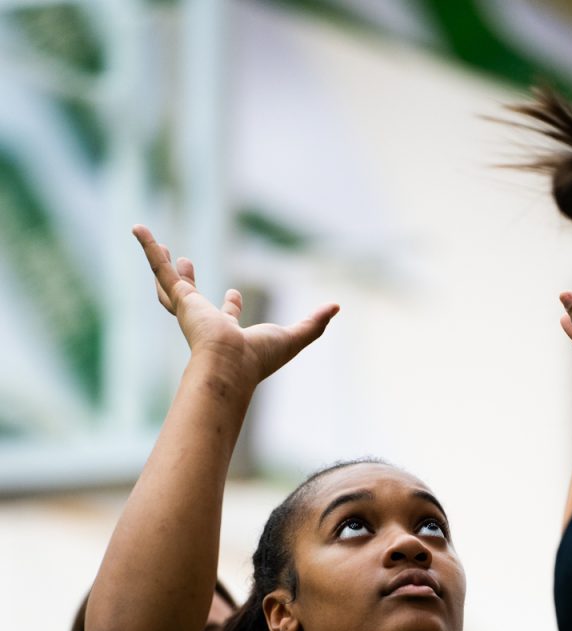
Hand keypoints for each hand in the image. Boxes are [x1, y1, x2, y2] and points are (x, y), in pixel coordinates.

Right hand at [133, 225, 338, 389]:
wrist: (230, 364)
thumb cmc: (259, 359)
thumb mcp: (295, 337)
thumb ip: (314, 323)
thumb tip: (336, 308)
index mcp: (228, 333)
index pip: (228, 316)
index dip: (231, 305)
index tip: (235, 295)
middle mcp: (205, 322)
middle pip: (193, 299)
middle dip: (190, 283)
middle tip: (186, 265)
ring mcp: (189, 310)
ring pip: (169, 284)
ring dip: (162, 265)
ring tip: (157, 245)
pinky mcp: (179, 298)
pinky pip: (160, 268)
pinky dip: (148, 248)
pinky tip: (138, 229)